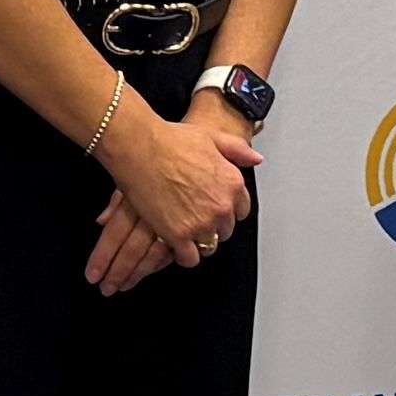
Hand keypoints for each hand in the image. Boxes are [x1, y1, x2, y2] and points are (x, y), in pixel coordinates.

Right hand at [93, 97, 255, 295]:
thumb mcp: (212, 137)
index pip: (241, 210)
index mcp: (232, 184)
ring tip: (183, 231)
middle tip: (193, 216)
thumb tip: (255, 159)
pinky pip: (189, 258)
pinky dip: (182, 254)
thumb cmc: (170, 141)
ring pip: (209, 246)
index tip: (213, 208)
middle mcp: (221, 206)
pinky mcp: (178, 236)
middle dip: (212, 226)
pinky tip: (174, 243)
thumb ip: (237, 150)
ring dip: (198, 241)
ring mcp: (201, 223)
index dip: (225, 209)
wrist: (140, 149)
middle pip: (225, 230)